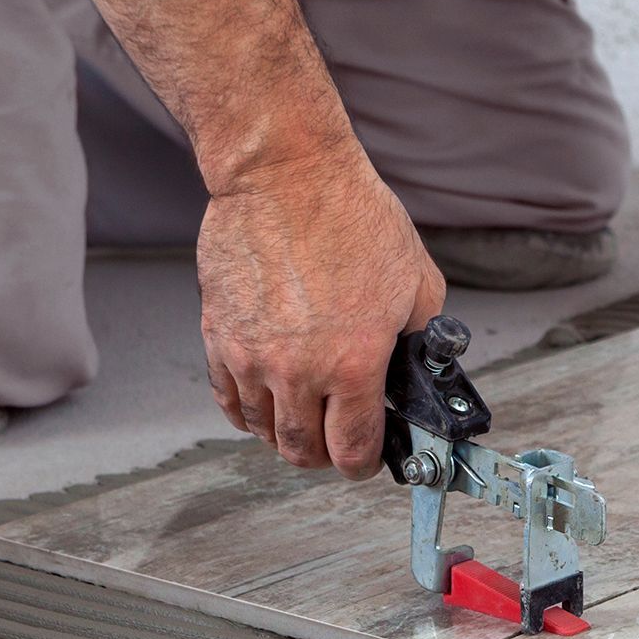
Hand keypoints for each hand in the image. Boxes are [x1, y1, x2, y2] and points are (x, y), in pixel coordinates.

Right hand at [197, 148, 446, 477]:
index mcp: (353, 363)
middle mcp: (297, 370)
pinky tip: (264, 400)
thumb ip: (421, 341)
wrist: (285, 174)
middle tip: (334, 443)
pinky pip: (227, 399)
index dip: (363, 464)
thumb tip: (420, 376)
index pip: (353, 450)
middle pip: (301, 451)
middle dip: (323, 456)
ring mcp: (251, 356)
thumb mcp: (417, 282)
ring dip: (284, 433)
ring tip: (301, 416)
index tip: (365, 460)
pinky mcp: (217, 336)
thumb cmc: (351, 217)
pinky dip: (246, 410)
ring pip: (262, 430)